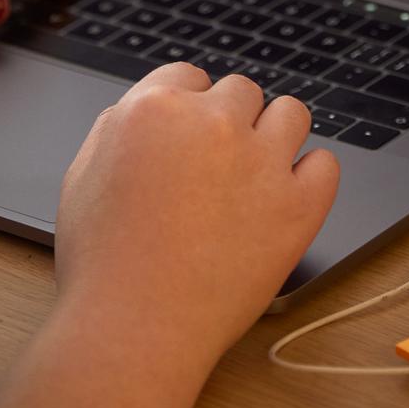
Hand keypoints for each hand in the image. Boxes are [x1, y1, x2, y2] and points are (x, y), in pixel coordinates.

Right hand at [0, 63, 339, 407]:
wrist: (132, 331)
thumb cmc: (101, 264)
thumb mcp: (83, 174)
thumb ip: (119, 126)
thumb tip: (152, 110)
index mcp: (156, 107)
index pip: (190, 76)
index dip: (189, 109)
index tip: (190, 139)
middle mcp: (212, 122)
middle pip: (241, 91)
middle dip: (230, 122)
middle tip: (218, 168)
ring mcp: (260, 162)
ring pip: (292, 113)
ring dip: (276, 135)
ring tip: (259, 173)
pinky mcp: (297, 206)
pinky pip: (325, 165)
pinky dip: (310, 178)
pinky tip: (287, 197)